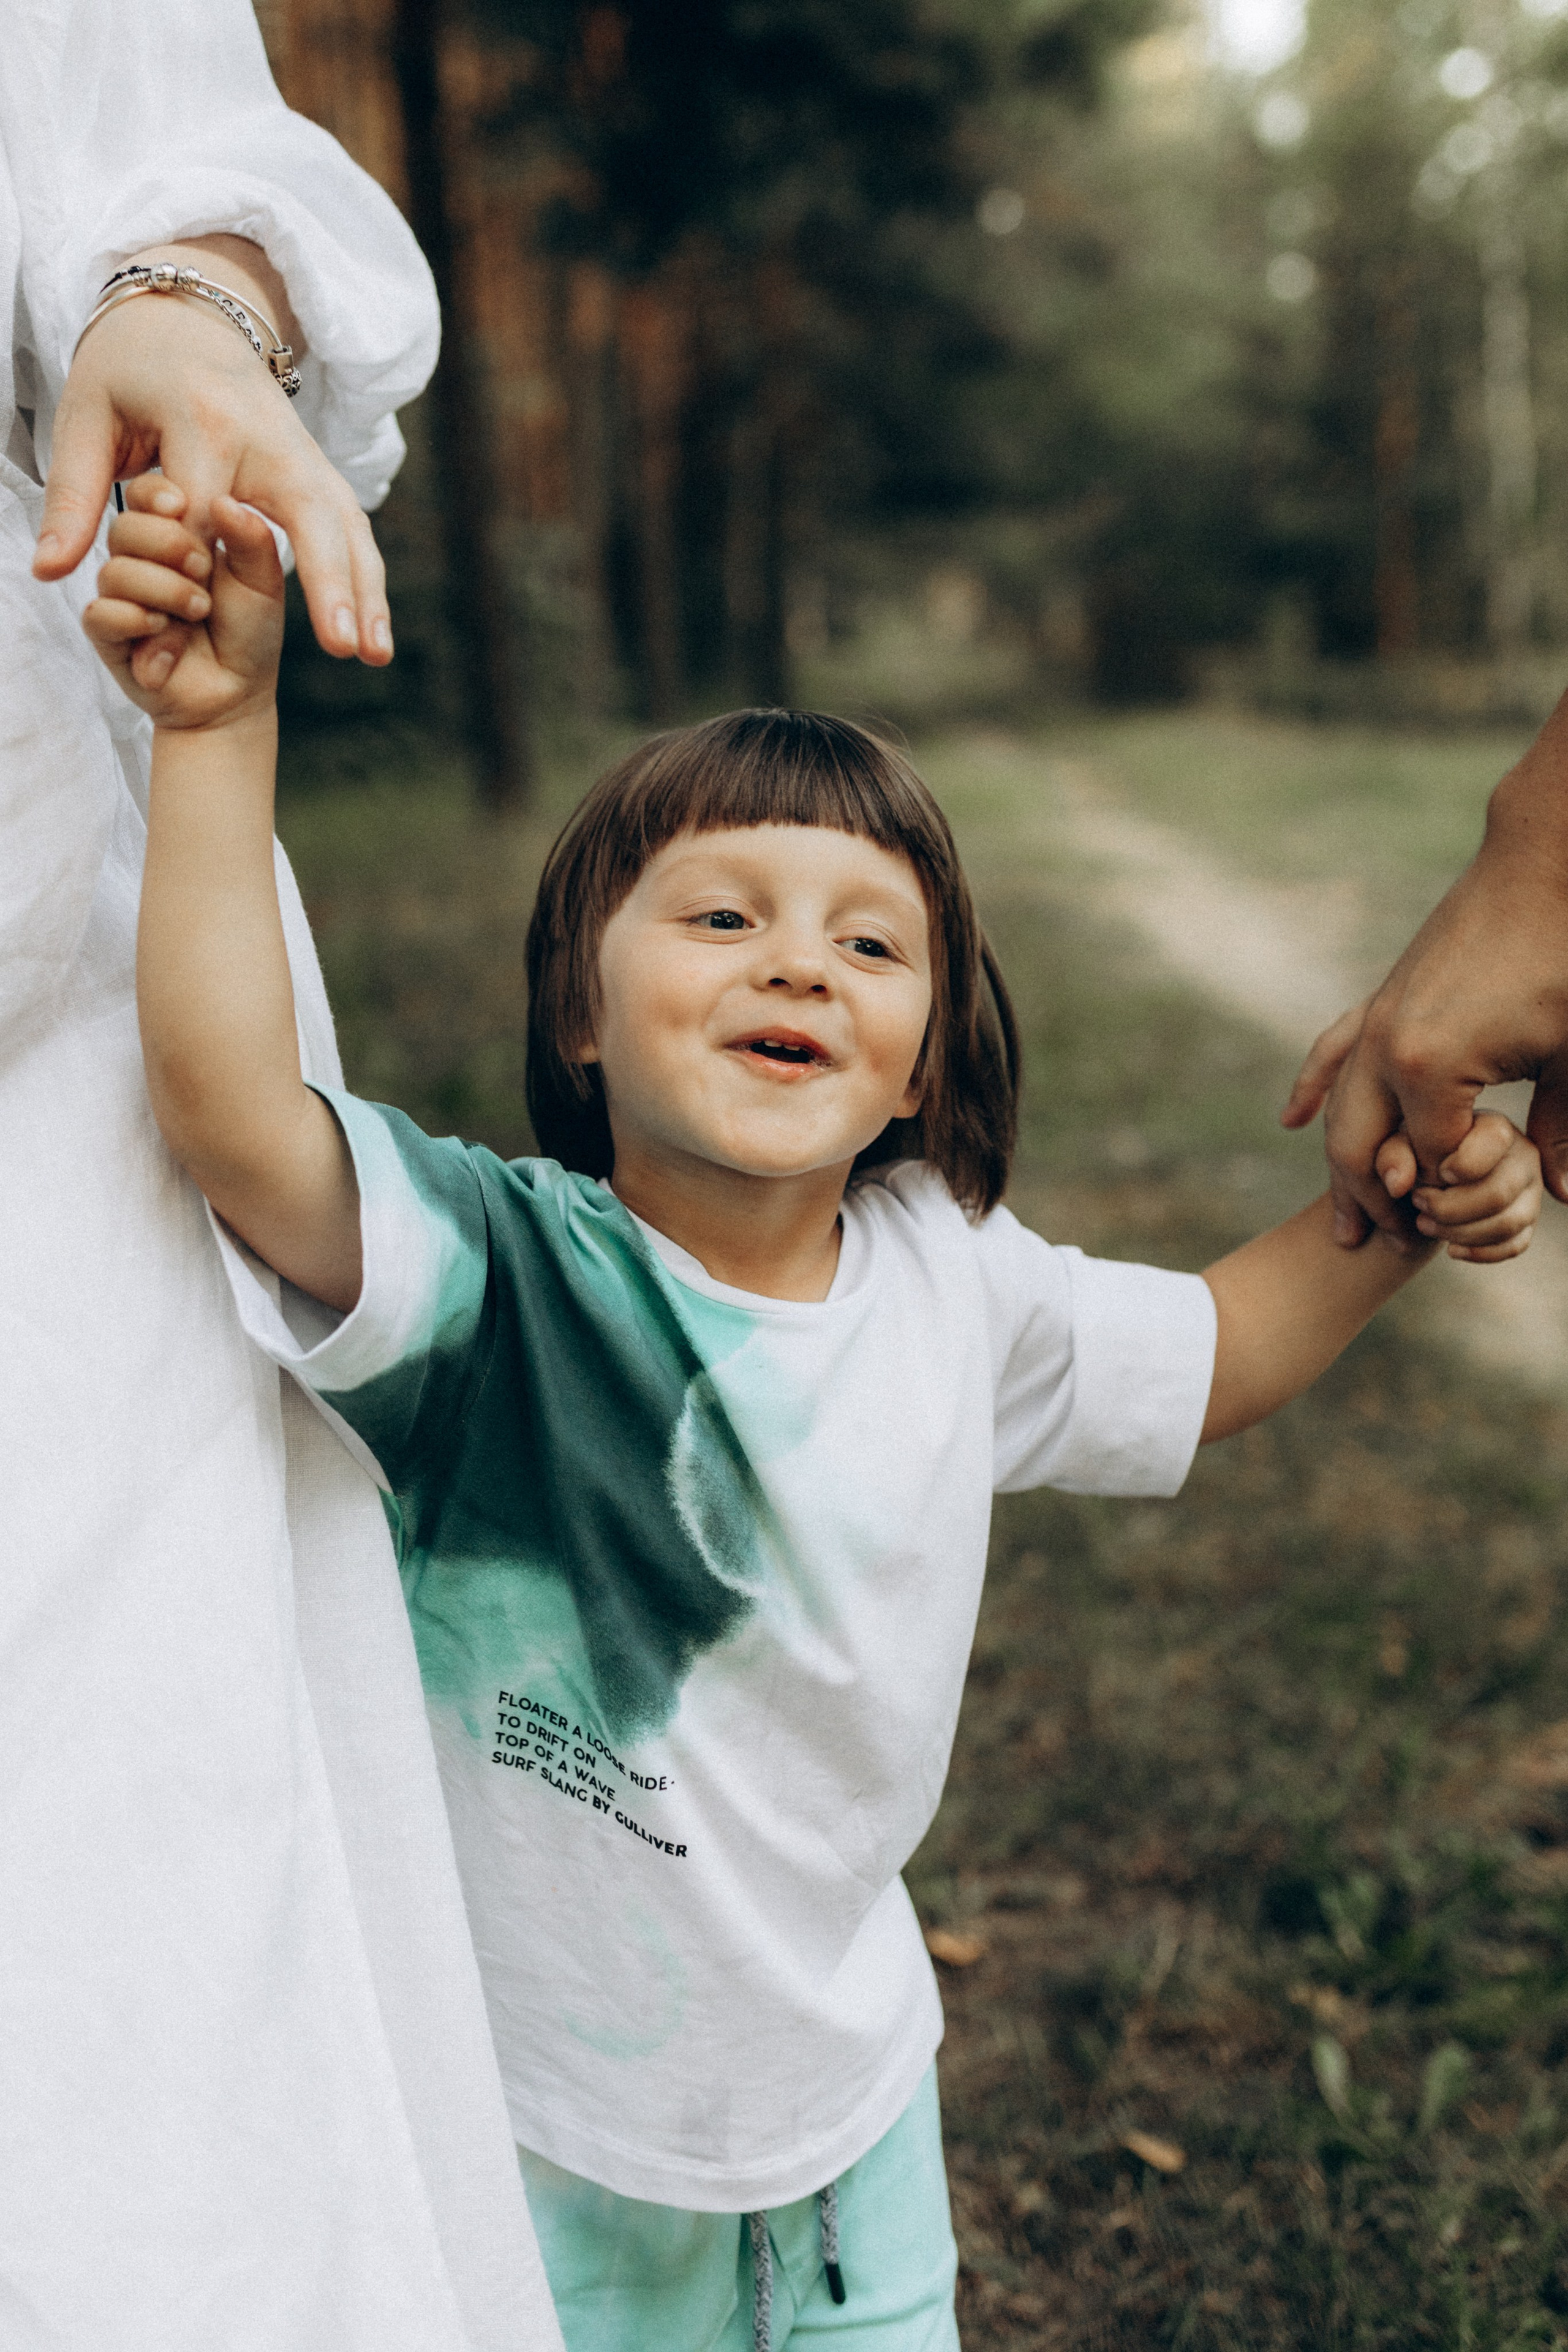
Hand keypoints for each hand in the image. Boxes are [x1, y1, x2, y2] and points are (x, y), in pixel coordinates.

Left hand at [32, 236, 391, 665]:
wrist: (188, 313)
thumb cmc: (127, 369)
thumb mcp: (84, 417)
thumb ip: (72, 496)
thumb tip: (50, 572)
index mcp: (203, 421)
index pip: (206, 511)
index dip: (196, 565)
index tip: (184, 609)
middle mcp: (267, 436)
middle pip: (305, 516)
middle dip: (326, 582)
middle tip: (342, 646)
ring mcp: (302, 451)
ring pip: (345, 525)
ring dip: (366, 592)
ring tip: (376, 656)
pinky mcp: (318, 468)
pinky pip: (351, 526)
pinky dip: (366, 578)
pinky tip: (375, 632)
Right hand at [83, 474, 283, 731]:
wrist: (237, 693)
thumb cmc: (249, 632)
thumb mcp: (262, 581)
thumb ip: (250, 540)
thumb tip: (225, 501)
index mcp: (172, 533)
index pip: (144, 494)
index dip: (157, 495)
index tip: (184, 505)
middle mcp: (138, 559)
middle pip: (123, 527)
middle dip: (168, 545)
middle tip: (203, 569)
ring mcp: (120, 596)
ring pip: (114, 571)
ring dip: (163, 590)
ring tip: (197, 610)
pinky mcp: (107, 634)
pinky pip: (102, 614)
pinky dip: (138, 621)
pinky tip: (166, 634)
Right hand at [1282, 709, 1567, 1241]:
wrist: (1542, 867)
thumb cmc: (1564, 962)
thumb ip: (1562, 1130)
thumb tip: (1564, 1197)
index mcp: (1429, 1069)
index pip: (1425, 1164)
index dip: (1444, 1203)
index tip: (1461, 1230)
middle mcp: (1385, 1048)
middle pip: (1361, 1147)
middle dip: (1374, 1201)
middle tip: (1390, 1242)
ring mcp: (1377, 1020)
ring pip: (1339, 1108)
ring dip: (1340, 1163)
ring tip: (1348, 1216)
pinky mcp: (1383, 998)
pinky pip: (1332, 1051)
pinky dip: (1313, 1085)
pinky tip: (1293, 1117)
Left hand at [1373, 1111, 1541, 1262]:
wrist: (1431, 1176)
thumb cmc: (1419, 1151)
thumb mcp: (1401, 1143)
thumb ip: (1394, 1154)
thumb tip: (1397, 1185)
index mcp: (1496, 1128)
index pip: (1494, 1143)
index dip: (1460, 1165)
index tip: (1430, 1174)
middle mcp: (1522, 1156)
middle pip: (1497, 1194)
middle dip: (1449, 1209)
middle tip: (1418, 1204)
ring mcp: (1529, 1191)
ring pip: (1507, 1224)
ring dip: (1459, 1232)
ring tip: (1426, 1224)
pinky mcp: (1527, 1221)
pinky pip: (1514, 1245)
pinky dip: (1481, 1253)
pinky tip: (1452, 1249)